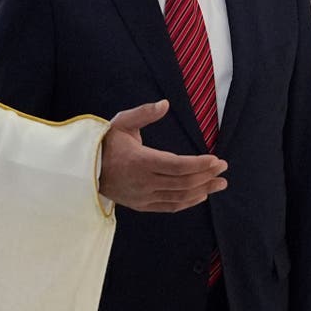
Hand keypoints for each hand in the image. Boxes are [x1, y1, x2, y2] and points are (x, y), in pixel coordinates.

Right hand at [99, 100, 227, 212]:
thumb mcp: (122, 122)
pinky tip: (201, 195)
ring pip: (179, 197)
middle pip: (182, 182)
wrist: (86, 170)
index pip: (177, 166)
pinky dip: (188, 202)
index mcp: (140, 161)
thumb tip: (165, 104)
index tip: (217, 160)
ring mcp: (143, 196)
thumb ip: (144, 113)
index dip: (199, 164)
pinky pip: (169, 206)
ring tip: (220, 184)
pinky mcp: (142, 205)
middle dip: (206, 176)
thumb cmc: (106, 143)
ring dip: (202, 190)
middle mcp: (143, 182)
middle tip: (224, 169)